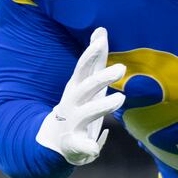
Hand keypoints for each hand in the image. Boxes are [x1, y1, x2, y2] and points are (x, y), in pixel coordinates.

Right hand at [36, 27, 125, 165]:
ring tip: (121, 99)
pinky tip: (95, 147)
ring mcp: (72, 122)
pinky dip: (88, 146)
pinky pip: (80, 146)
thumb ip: (96, 59)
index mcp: (77, 87)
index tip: (102, 36)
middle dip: (101, 77)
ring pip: (87, 113)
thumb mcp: (87, 81)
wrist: (55, 141)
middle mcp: (73, 102)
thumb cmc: (78, 105)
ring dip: (102, 105)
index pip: (85, 66)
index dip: (93, 51)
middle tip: (121, 68)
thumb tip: (101, 29)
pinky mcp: (73, 144)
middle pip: (86, 86)